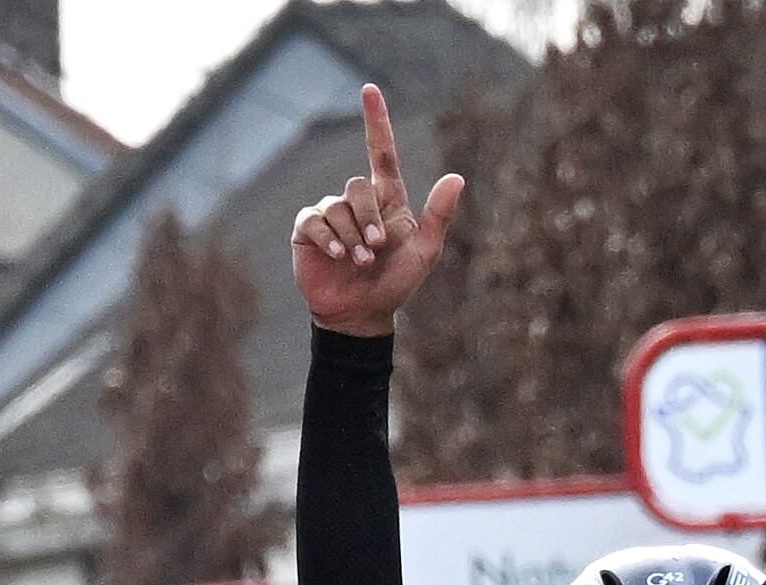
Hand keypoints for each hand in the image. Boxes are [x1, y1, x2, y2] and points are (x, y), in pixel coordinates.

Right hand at [290, 85, 464, 336]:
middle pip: (358, 187)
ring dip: (351, 236)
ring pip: (338, 206)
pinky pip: (314, 220)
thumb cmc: (395, 284)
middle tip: (374, 250)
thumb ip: (439, 215)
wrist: (360, 314)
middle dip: (368, 218)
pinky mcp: (307, 230)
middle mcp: (358, 201)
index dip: (376, 120)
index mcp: (387, 199)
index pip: (381, 151)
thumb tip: (457, 177)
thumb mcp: (424, 252)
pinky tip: (336, 256)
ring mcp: (331, 214)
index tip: (369, 90)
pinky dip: (327, 238)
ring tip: (358, 261)